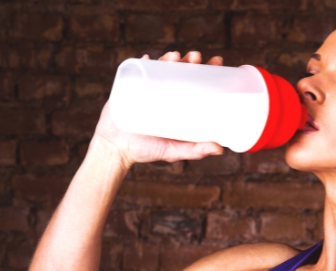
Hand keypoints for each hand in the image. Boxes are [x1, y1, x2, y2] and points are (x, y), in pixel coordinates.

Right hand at [93, 51, 225, 167]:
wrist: (115, 149)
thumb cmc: (147, 150)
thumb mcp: (174, 150)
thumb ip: (195, 150)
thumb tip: (220, 149)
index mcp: (180, 104)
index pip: (197, 82)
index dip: (208, 70)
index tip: (218, 62)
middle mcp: (166, 93)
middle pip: (181, 71)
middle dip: (190, 60)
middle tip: (196, 57)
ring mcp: (147, 88)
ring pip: (161, 67)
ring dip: (169, 57)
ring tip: (175, 56)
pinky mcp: (130, 87)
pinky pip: (137, 70)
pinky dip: (143, 62)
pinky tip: (148, 58)